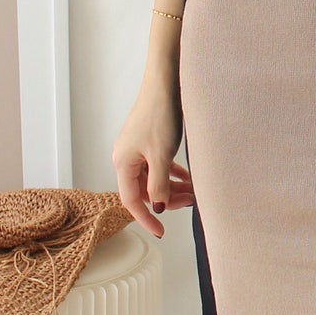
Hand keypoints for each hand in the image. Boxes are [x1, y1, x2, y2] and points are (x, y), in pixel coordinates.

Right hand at [111, 82, 195, 239]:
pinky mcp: (147, 141)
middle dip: (166, 200)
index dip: (146, 218)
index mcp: (122, 163)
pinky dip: (171, 173)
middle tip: (190, 202)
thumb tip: (159, 208)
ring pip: (152, 178)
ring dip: (171, 187)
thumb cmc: (160, 115)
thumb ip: (159, 184)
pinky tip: (187, 178)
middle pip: (144, 190)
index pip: (131, 201)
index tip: (161, 231)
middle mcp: (126, 157)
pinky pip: (157, 165)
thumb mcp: (161, 155)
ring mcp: (136, 149)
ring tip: (193, 192)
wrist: (165, 83)